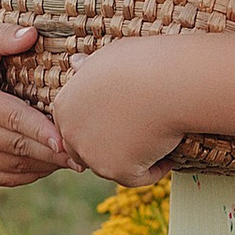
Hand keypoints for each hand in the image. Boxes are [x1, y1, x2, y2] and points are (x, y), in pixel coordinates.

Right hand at [0, 22, 73, 185]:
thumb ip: (2, 35)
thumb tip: (32, 35)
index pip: (15, 120)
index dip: (44, 132)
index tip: (69, 142)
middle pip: (19, 147)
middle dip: (55, 153)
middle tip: (86, 154)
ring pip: (14, 166)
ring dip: (46, 165)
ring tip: (76, 159)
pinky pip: (2, 177)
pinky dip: (29, 174)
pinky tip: (50, 164)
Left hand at [51, 34, 194, 184]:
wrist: (168, 80)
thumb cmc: (142, 62)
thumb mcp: (108, 57)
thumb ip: (89, 69)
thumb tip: (76, 63)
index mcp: (64, 105)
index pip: (75, 125)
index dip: (101, 122)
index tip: (126, 115)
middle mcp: (71, 133)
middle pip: (87, 150)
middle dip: (110, 145)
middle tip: (141, 132)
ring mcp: (93, 155)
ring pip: (111, 165)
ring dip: (132, 158)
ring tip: (159, 141)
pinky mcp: (117, 171)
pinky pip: (138, 177)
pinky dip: (155, 169)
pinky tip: (169, 155)